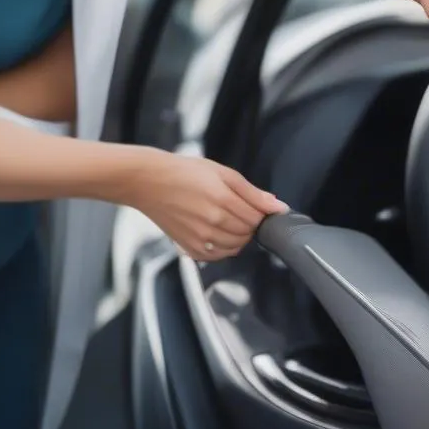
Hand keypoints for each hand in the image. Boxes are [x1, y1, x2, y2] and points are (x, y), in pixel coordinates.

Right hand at [127, 150, 287, 260]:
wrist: (150, 182)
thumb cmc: (184, 172)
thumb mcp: (222, 172)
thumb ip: (252, 192)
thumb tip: (278, 207)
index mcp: (223, 200)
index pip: (257, 218)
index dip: (261, 213)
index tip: (256, 206)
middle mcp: (212, 222)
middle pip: (247, 234)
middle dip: (250, 223)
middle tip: (239, 209)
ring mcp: (200, 238)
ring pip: (235, 247)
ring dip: (239, 236)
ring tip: (227, 219)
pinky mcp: (190, 248)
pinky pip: (217, 256)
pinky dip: (224, 248)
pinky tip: (218, 232)